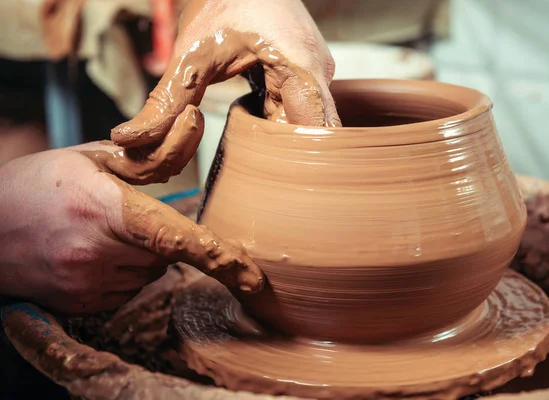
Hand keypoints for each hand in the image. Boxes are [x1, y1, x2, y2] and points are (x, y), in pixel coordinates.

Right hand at [0, 140, 262, 313]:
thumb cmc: (39, 184)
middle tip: (122, 217)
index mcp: (102, 207)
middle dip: (160, 237)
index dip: (218, 257)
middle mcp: (95, 251)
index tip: (252, 277)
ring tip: (97, 233)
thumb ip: (149, 156)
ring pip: (149, 273)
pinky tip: (90, 253)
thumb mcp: (94, 158)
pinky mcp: (82, 303)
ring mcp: (87, 283)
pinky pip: (128, 290)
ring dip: (142, 255)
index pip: (173, 236)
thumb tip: (192, 129)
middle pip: (166, 254)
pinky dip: (123, 273)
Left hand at [111, 0, 339, 177]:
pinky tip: (254, 131)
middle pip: (316, 139)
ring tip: (250, 155)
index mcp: (302, 68)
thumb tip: (133, 141)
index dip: (299, 165)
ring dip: (281, 148)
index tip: (269, 182)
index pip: (319, 135)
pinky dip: (277, 130)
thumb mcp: (191, 53)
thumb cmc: (223, 0)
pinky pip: (298, 115)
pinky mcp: (303, 78)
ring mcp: (314, 77)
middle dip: (286, 162)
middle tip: (252, 178)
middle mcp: (318, 75)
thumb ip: (166, 102)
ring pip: (308, 130)